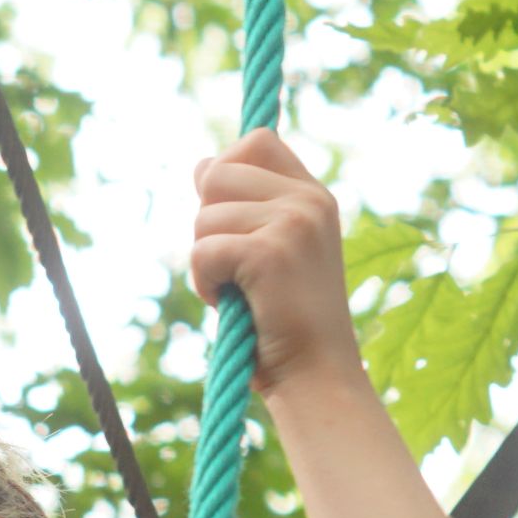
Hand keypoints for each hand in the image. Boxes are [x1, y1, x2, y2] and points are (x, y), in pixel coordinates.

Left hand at [189, 130, 365, 398]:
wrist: (316, 375)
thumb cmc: (285, 323)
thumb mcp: (270, 251)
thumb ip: (244, 206)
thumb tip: (201, 165)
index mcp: (314, 195)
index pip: (256, 141)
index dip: (225, 171)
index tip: (229, 222)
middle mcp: (308, 200)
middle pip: (217, 173)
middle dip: (207, 224)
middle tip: (232, 266)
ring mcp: (293, 222)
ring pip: (203, 217)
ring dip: (205, 261)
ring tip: (239, 292)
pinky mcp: (270, 252)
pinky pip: (202, 250)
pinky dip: (204, 284)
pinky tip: (231, 304)